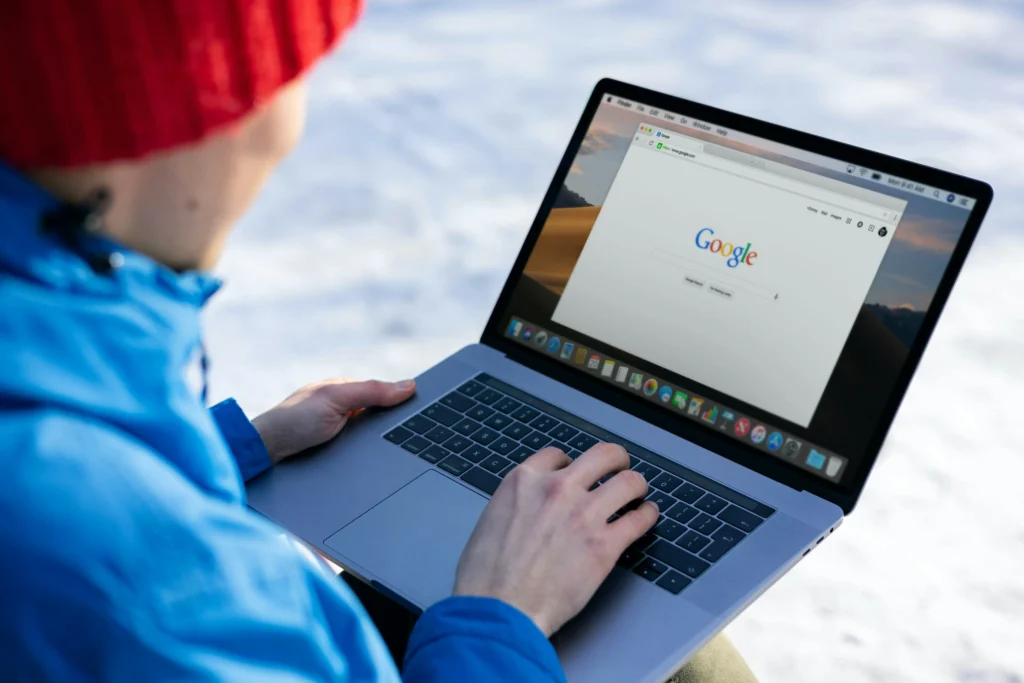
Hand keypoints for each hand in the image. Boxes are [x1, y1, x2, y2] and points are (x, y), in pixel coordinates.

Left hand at [252, 378, 415, 463]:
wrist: (266, 453)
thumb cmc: (294, 420)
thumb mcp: (337, 399)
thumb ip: (372, 391)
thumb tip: (409, 385)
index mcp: (344, 391)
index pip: (382, 395)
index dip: (401, 403)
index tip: (423, 413)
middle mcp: (342, 410)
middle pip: (379, 418)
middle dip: (392, 428)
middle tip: (410, 438)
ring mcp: (338, 432)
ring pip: (372, 439)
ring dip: (380, 446)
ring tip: (393, 454)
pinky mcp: (334, 454)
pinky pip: (361, 454)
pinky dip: (369, 458)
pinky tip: (375, 464)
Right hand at [453, 443, 657, 636]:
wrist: (499, 609)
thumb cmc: (486, 577)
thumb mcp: (492, 520)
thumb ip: (518, 505)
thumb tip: (530, 510)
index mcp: (524, 481)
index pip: (558, 456)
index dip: (570, 464)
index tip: (576, 472)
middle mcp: (557, 489)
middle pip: (602, 456)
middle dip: (615, 460)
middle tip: (620, 467)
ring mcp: (584, 515)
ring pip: (628, 482)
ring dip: (636, 485)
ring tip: (638, 492)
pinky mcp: (605, 545)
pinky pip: (638, 519)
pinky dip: (647, 515)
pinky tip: (646, 516)